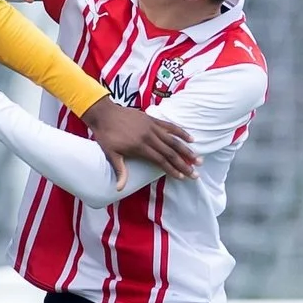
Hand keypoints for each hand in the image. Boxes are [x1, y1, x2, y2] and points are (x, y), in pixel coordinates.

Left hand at [82, 96, 198, 187]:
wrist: (104, 114)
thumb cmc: (106, 136)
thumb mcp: (110, 154)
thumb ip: (120, 171)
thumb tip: (119, 189)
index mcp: (140, 147)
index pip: (160, 161)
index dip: (172, 170)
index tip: (182, 177)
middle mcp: (149, 137)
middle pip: (170, 153)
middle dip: (184, 164)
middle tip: (195, 173)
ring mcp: (152, 127)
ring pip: (173, 140)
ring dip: (187, 150)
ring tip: (198, 159)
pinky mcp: (152, 120)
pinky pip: (170, 126)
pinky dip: (181, 132)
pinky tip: (191, 139)